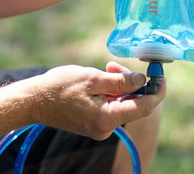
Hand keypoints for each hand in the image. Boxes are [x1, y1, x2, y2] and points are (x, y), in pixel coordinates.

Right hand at [25, 62, 164, 140]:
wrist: (33, 101)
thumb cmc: (58, 87)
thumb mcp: (92, 78)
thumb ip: (120, 81)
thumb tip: (142, 81)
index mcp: (108, 118)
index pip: (144, 107)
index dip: (156, 91)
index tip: (160, 76)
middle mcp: (106, 128)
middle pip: (133, 105)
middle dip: (132, 84)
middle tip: (117, 65)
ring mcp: (99, 128)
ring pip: (122, 105)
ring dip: (119, 87)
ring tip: (105, 69)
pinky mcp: (93, 124)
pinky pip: (111, 108)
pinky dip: (110, 94)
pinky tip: (99, 81)